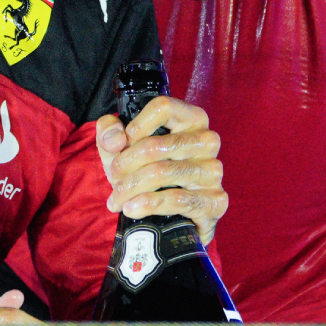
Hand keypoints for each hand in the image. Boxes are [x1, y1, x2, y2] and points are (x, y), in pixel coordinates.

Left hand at [97, 95, 228, 243]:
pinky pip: (177, 199)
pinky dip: (148, 204)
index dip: (136, 125)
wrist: (173, 218)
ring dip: (131, 188)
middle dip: (125, 164)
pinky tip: (132, 209)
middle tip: (113, 178)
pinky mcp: (215, 200)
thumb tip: (115, 139)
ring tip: (117, 199)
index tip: (122, 143)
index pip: (163, 107)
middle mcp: (207, 140)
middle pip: (156, 145)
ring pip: (162, 172)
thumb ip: (109, 133)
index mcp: (190, 118)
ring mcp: (213, 170)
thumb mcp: (123, 149)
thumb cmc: (147, 172)